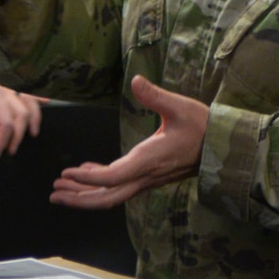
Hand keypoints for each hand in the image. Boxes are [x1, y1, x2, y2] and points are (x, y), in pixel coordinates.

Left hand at [0, 71, 44, 158]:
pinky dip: (37, 96)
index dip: (3, 140)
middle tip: (7, 151)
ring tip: (31, 135)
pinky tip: (47, 100)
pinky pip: (26, 91)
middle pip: (21, 114)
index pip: (6, 122)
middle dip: (17, 136)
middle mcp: (3, 87)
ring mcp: (6, 85)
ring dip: (32, 119)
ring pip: (28, 103)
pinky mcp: (5, 86)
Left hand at [51, 75, 207, 208]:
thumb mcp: (179, 106)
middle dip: (79, 198)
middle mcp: (146, 175)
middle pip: (108, 197)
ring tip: (61, 189)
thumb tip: (136, 80)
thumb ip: (155, 96)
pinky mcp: (150, 175)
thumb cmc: (203, 125)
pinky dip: (100, 183)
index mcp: (149, 161)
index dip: (88, 179)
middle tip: (53, 193)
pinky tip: (86, 171)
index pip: (113, 178)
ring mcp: (148, 178)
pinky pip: (121, 186)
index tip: (67, 173)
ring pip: (113, 195)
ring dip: (86, 194)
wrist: (225, 145)